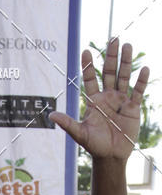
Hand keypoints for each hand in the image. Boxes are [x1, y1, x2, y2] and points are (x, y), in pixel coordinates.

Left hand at [49, 39, 148, 160]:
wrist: (111, 156)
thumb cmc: (94, 145)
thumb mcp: (80, 133)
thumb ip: (67, 123)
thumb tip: (51, 115)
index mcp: (94, 101)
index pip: (90, 79)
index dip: (88, 66)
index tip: (85, 51)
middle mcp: (107, 97)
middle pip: (109, 72)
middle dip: (110, 56)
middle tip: (112, 38)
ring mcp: (121, 101)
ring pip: (124, 77)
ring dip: (126, 62)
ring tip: (127, 45)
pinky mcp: (133, 107)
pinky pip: (138, 91)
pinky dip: (141, 81)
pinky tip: (144, 68)